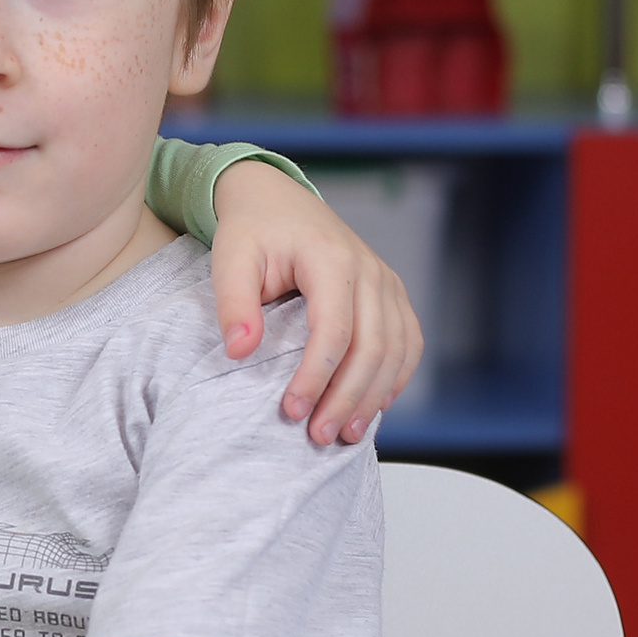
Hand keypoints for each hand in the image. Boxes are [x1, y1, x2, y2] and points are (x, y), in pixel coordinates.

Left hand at [208, 160, 422, 445]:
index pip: (334, 330)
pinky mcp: (391, 294)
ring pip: (396, 349)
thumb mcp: (230, 258)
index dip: (317, 376)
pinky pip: (408, 341)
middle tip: (320, 436)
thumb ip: (233, 303)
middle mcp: (369, 271)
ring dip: (374, 396)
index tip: (292, 410)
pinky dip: (395, 377)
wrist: (277, 199)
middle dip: (347, 397)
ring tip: (346, 434)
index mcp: (331, 260)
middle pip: (372, 347)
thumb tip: (240, 352)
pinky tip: (374, 407)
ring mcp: (386, 282)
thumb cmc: (252, 230)